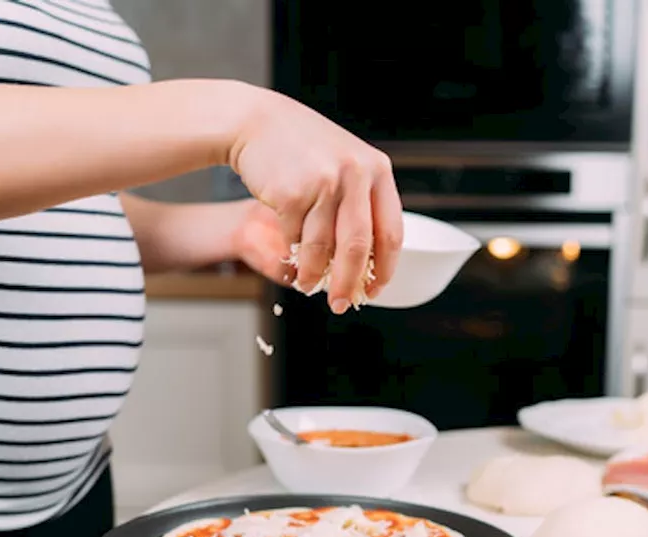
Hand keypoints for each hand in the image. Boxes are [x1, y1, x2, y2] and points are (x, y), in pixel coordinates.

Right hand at [227, 89, 403, 313]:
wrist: (256, 122)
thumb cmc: (302, 149)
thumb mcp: (346, 162)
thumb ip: (362, 202)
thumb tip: (368, 263)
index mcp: (377, 170)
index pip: (391, 232)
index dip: (384, 269)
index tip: (374, 290)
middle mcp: (355, 175)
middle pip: (358, 248)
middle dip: (349, 284)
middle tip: (340, 304)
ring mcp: (323, 183)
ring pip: (323, 249)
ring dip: (315, 275)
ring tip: (309, 285)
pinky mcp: (292, 194)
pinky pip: (295, 239)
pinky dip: (292, 251)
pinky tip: (290, 249)